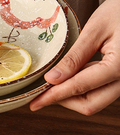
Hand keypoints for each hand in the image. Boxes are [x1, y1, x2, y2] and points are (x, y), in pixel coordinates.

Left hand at [30, 0, 119, 114]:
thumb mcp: (95, 30)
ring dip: (71, 93)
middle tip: (40, 94)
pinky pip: (99, 87)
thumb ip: (75, 57)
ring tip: (50, 83)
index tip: (36, 102)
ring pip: (95, 98)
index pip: (80, 88)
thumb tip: (53, 78)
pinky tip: (67, 75)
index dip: (54, 96)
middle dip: (63, 100)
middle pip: (90, 103)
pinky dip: (81, 85)